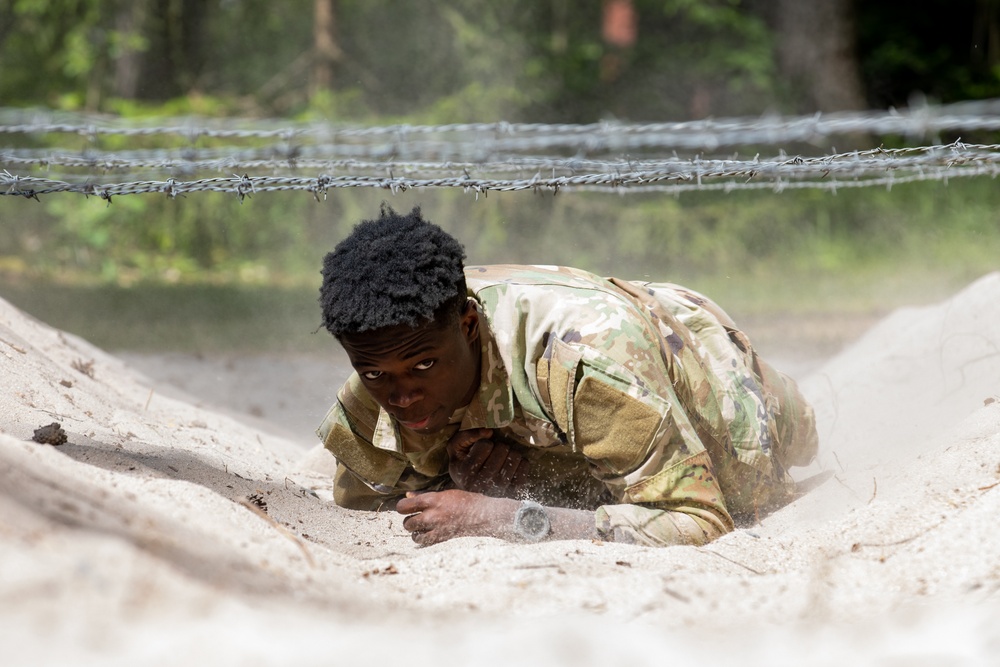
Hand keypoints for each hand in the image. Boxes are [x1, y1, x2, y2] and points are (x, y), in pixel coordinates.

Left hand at [396, 490, 516, 544]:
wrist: (483, 515)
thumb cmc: (466, 500)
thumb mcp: (445, 493)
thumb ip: (425, 495)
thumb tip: (408, 495)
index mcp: (433, 500)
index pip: (404, 506)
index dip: (402, 507)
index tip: (406, 507)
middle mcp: (432, 515)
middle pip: (407, 523)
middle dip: (409, 520)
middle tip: (416, 517)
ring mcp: (437, 528)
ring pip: (413, 534)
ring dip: (415, 531)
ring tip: (422, 526)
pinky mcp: (441, 538)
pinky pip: (423, 542)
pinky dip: (423, 539)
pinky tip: (428, 533)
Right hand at [446, 428, 528, 495]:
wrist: (471, 495)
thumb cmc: (463, 467)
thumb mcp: (455, 449)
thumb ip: (465, 436)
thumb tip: (489, 432)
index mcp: (466, 472)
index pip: (485, 444)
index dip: (483, 443)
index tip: (479, 451)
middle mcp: (483, 483)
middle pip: (502, 448)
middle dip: (498, 447)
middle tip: (492, 455)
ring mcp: (500, 488)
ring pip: (514, 455)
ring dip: (509, 454)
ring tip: (501, 461)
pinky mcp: (514, 491)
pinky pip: (524, 465)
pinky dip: (519, 462)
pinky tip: (509, 468)